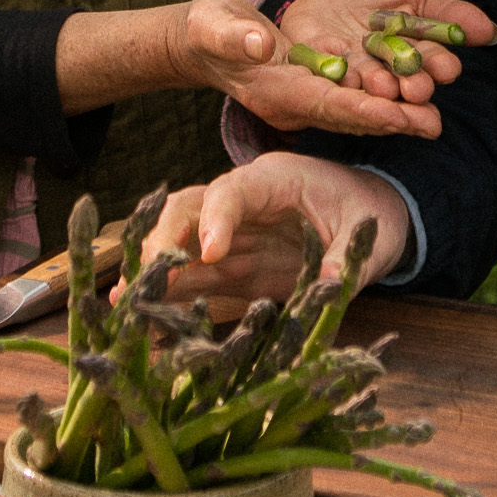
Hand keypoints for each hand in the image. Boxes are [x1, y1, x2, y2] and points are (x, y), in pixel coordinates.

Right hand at [140, 155, 411, 306]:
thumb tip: (327, 281)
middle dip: (162, 239)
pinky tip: (144, 316)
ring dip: (153, 271)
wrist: (374, 218)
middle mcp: (242, 203)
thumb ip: (344, 254)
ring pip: (179, 244)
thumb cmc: (370, 215)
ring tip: (123, 303)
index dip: (215, 219)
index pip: (232, 190)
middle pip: (187, 210)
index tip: (209, 253)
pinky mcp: (231, 267)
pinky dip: (169, 295)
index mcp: (275, 180)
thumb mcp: (367, 234)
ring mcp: (232, 236)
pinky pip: (193, 278)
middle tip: (146, 277)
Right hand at [189, 0, 460, 142]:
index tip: (396, 115)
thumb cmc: (209, 27)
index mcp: (272, 91)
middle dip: (389, 122)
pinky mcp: (311, 93)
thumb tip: (260, 44)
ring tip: (433, 120)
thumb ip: (235, 35)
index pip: (323, 104)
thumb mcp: (215, 24)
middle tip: (433, 124)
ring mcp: (303, 102)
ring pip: (354, 115)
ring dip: (392, 118)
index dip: (360, 110)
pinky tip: (410, 104)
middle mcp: (292, 105)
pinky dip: (380, 107)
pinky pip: (350, 104)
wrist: (205, 41)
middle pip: (347, 118)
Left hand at [276, 0, 496, 112]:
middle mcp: (391, 78)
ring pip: (373, 89)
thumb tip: (491, 32)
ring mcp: (358, 82)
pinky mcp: (325, 83)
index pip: (434, 63)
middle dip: (414, 86)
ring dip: (381, 88)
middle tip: (418, 87)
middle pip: (407, 84)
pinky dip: (343, 86)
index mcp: (417, 58)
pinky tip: (350, 80)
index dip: (440, 65)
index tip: (447, 67)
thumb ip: (449, 11)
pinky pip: (335, 88)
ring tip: (385, 85)